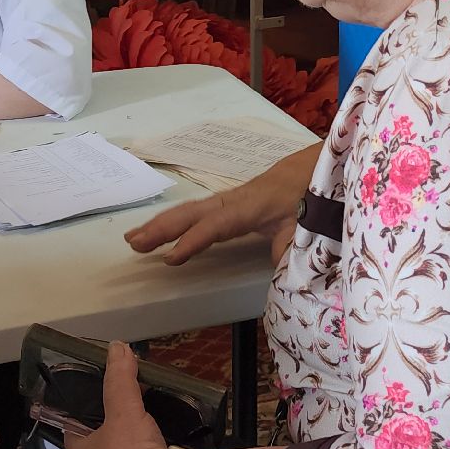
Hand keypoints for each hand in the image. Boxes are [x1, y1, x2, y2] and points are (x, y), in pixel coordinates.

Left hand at [66, 342, 167, 448]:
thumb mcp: (123, 413)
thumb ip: (119, 382)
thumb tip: (117, 349)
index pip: (73, 428)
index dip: (80, 409)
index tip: (88, 391)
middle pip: (103, 431)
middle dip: (114, 413)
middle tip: (128, 393)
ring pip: (126, 440)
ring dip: (137, 425)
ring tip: (149, 404)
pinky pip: (148, 448)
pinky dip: (156, 436)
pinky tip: (165, 426)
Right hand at [126, 143, 319, 264]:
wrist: (315, 168)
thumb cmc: (309, 198)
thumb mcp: (304, 230)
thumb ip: (288, 254)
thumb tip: (277, 280)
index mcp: (251, 208)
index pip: (216, 226)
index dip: (192, 241)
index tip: (170, 259)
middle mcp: (234, 200)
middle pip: (193, 213)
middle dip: (161, 228)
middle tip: (133, 244)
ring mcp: (230, 199)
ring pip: (191, 210)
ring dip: (161, 223)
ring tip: (133, 239)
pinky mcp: (230, 203)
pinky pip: (198, 211)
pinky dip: (176, 220)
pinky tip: (162, 230)